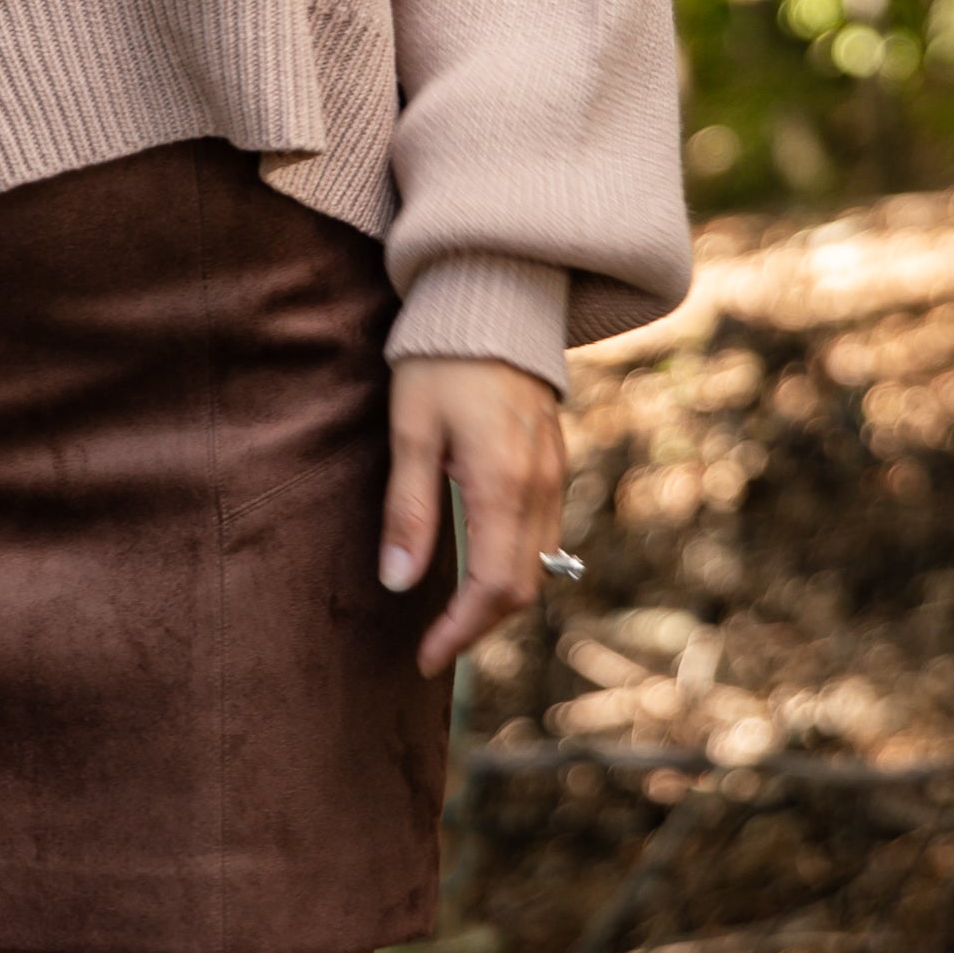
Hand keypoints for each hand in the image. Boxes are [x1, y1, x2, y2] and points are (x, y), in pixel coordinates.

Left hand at [381, 356, 567, 680]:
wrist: (495, 295)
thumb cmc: (442, 359)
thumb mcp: (410, 431)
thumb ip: (408, 511)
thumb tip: (397, 582)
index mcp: (503, 485)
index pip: (494, 588)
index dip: (461, 632)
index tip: (427, 657)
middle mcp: (540, 488)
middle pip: (523, 588)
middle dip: (480, 625)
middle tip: (435, 644)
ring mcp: (555, 475)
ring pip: (540, 565)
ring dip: (500, 598)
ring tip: (454, 614)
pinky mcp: (556, 462)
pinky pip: (545, 534)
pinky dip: (516, 564)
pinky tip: (481, 563)